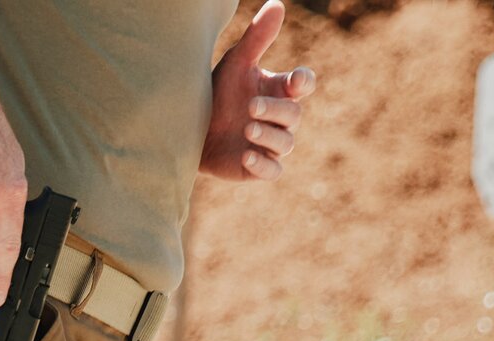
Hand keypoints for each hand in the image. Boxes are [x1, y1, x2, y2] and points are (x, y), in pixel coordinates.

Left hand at [200, 0, 315, 182]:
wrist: (190, 128)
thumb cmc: (217, 92)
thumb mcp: (236, 63)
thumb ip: (257, 38)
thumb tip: (277, 5)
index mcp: (278, 90)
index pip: (303, 85)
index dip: (303, 83)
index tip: (294, 81)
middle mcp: (279, 118)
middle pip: (294, 115)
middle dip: (275, 111)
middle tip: (250, 107)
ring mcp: (270, 144)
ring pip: (286, 143)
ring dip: (269, 135)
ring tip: (248, 127)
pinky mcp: (257, 168)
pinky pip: (273, 171)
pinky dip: (263, 165)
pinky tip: (246, 156)